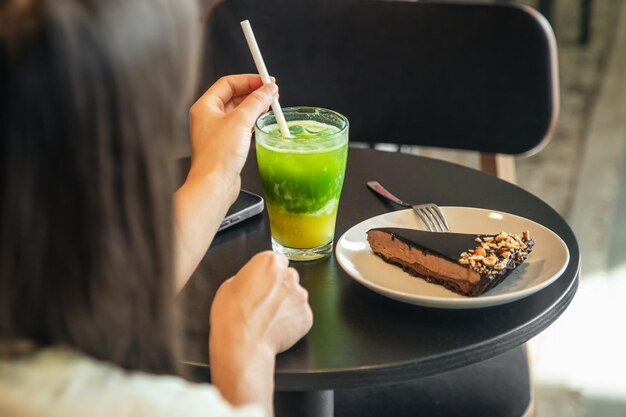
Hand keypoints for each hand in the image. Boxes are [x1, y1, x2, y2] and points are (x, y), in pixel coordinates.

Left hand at [188, 74, 277, 203]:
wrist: (214, 183)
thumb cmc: (218, 155)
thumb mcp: (241, 121)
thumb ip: (256, 102)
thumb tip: (268, 89)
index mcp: (205, 106)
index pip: (227, 83)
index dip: (248, 80)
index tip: (265, 80)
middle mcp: (208, 117)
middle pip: (233, 96)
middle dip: (253, 93)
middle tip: (271, 93)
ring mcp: (216, 132)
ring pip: (238, 112)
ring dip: (254, 107)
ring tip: (270, 106)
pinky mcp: (225, 145)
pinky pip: (240, 126)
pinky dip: (252, 122)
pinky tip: (261, 122)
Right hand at [210, 251, 312, 355]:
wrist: (242, 344)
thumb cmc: (231, 315)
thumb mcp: (229, 285)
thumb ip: (248, 277)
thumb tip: (253, 282)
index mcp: (270, 262)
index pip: (276, 260)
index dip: (268, 273)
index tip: (262, 283)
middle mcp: (290, 275)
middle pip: (288, 277)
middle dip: (280, 287)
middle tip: (264, 302)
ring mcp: (301, 296)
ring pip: (296, 296)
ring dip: (286, 304)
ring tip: (269, 318)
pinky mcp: (307, 316)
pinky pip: (300, 315)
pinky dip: (292, 321)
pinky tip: (276, 328)